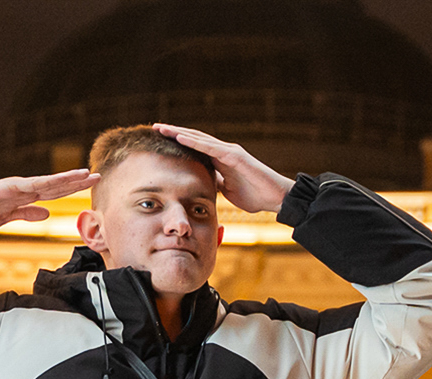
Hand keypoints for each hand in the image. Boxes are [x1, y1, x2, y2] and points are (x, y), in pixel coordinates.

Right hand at [0, 170, 94, 230]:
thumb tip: (46, 214)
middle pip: (55, 184)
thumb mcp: (9, 218)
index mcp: (25, 196)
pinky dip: (43, 183)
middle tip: (97, 175)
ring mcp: (16, 186)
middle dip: (76, 181)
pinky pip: (28, 186)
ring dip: (66, 179)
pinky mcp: (6, 187)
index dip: (71, 188)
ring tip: (84, 174)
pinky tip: (58, 181)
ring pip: (46, 182)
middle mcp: (23, 187)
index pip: (54, 192)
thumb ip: (27, 214)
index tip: (89, 185)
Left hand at [152, 125, 292, 214]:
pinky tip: (180, 137)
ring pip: (199, 138)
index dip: (178, 143)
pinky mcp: (235, 156)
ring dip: (179, 133)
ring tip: (162, 128)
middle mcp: (224, 151)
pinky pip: (210, 147)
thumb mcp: (229, 192)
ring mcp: (229, 152)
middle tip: (155, 127)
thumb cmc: (257, 196)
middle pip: (194, 138)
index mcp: (221, 160)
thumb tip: (206, 186)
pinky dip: (194, 142)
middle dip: (174, 133)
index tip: (160, 141)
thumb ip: (218, 185)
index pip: (195, 148)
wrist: (277, 197)